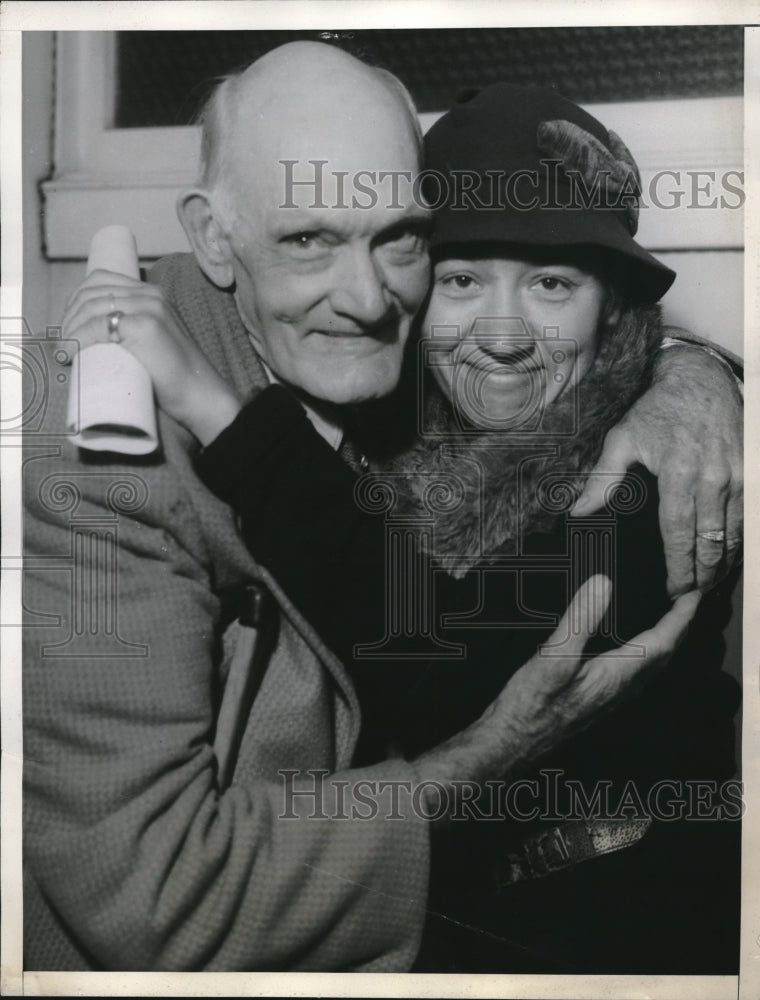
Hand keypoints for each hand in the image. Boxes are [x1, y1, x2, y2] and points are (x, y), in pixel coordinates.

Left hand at [62, 269, 241, 443]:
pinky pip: (98, 325)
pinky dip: (78, 338)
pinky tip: (72, 352)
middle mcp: (150, 295)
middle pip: (91, 292)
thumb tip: (94, 338)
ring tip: (64, 352)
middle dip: (68, 317)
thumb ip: (133, 330)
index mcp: (152, 294)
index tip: (68, 327)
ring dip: (69, 329)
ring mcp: (149, 308)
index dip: (76, 301)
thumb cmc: (175, 377)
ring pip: (91, 307)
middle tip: (62, 344)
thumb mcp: (153, 341)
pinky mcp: (145, 326)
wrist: (200, 395)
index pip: (101, 280)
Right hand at [414, 576, 700, 814]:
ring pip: (651, 667)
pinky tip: (631, 648)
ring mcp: (609, 698)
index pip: (662, 643)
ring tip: (667, 620)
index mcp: (616, 676)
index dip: (680, 618)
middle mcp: (620, 690)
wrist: (511, 744)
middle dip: (679, 628)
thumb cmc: (530, 707)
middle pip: (663, 657)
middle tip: (687, 602)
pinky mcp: (596, 700)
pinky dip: (645, 653)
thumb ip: (581, 619)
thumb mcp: (553, 656)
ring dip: (664, 642)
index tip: (693, 595)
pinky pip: (634, 673)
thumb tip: (603, 583)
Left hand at [571, 344, 742, 595]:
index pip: (679, 533)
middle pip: (711, 542)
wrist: (701, 379)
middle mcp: (713, 478)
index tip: (672, 591)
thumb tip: (577, 511)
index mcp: (678, 473)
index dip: (678, 567)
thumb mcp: (622, 438)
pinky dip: (739, 543)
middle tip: (691, 600)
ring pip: (734, 535)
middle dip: (703, 576)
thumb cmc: (656, 411)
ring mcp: (737, 477)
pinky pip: (748, 519)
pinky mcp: (752, 474)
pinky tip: (728, 560)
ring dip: (724, 566)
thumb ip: (602, 478)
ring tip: (709, 588)